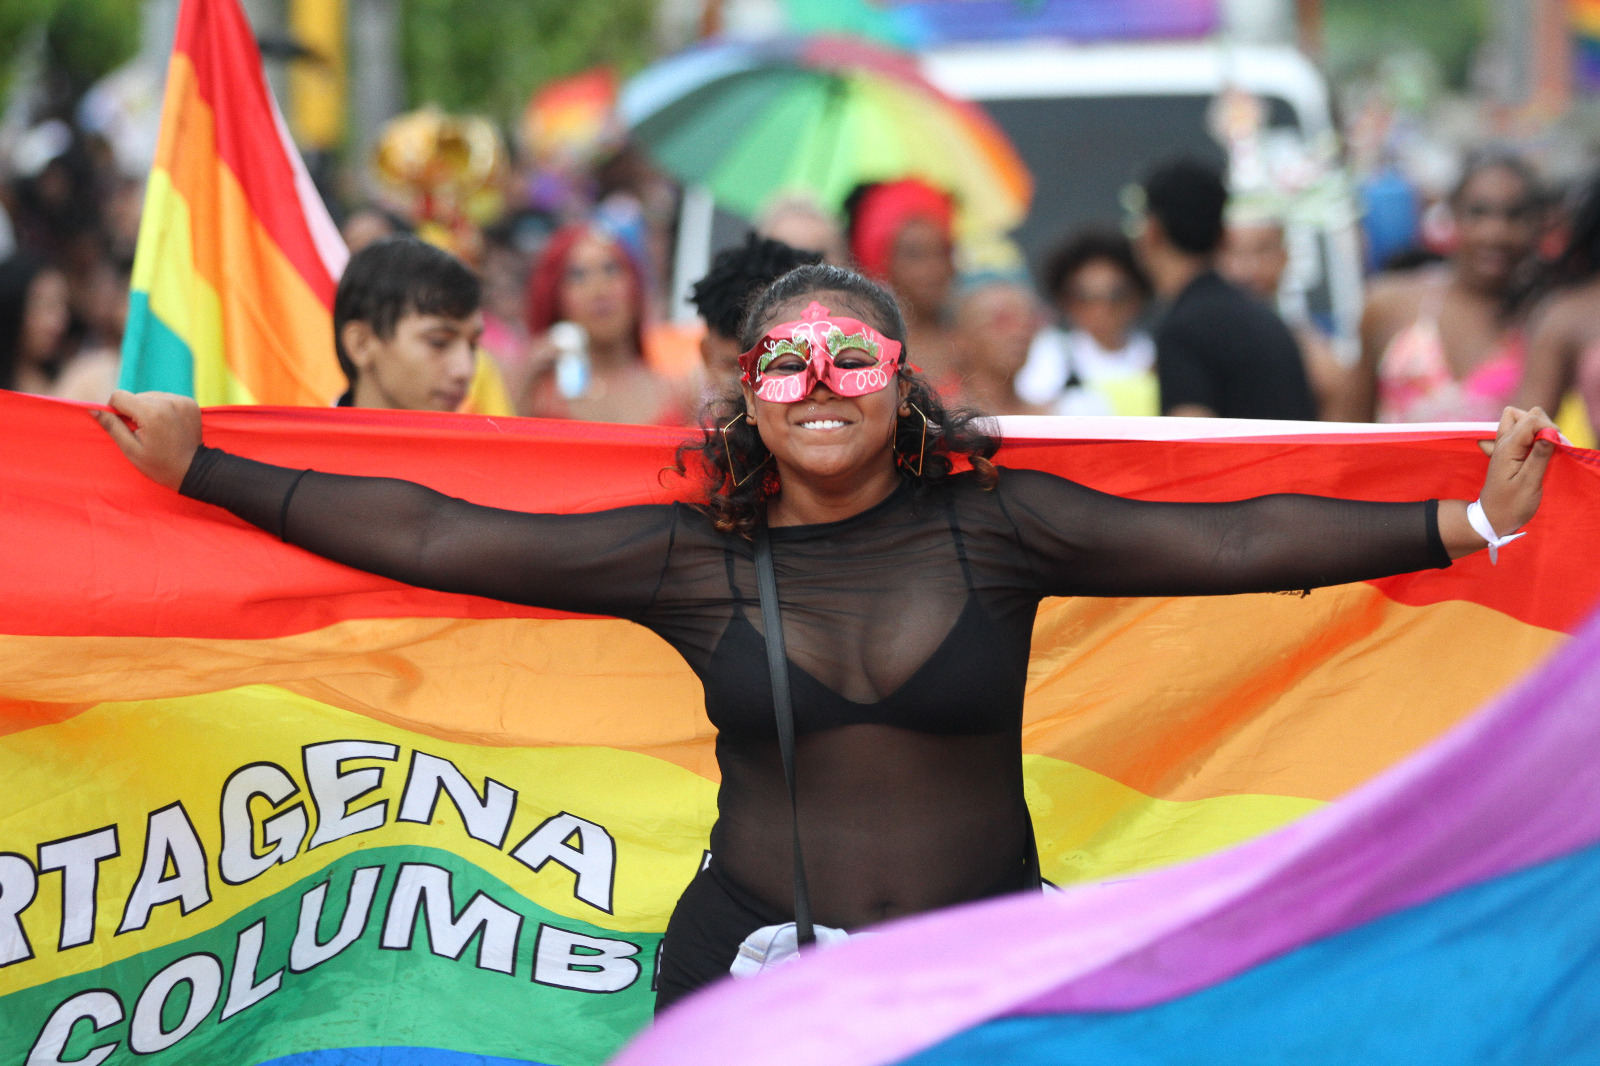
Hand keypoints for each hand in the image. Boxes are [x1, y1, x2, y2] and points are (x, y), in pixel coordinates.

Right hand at [90, 390, 202, 490]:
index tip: (123, 425)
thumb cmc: (159, 464)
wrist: (193, 470)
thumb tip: (93, 409)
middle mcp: (167, 402)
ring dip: (148, 409)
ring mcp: (181, 401)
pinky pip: (167, 398)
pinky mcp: (190, 402)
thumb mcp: (131, 449)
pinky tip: (167, 424)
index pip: (119, 396)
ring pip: (151, 396)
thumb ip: (112, 426)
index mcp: (151, 413)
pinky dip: (163, 408)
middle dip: (133, 411)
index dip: (115, 410)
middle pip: (135, 396)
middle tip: (142, 432)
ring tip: (156, 429)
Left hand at [1477, 406, 1557, 535]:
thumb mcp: (1529, 483)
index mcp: (1507, 447)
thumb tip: (1550, 433)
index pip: (1532, 419)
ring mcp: (1503, 446)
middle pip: (1525, 415)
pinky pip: (1515, 432)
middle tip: (1551, 447)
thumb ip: (1539, 456)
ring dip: (1535, 428)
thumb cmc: (1511, 505)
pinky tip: (1531, 449)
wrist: (1492, 518)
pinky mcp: (1507, 452)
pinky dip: (1527, 435)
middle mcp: (1502, 442)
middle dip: (1543, 425)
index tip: (1558, 447)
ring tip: (1544, 448)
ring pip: (1519, 419)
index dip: (1549, 428)